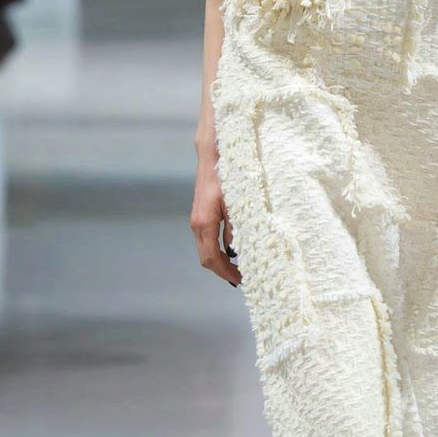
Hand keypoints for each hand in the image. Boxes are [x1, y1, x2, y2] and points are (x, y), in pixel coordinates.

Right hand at [190, 150, 240, 284]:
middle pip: (206, 258)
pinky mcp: (199, 216)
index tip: (240, 280)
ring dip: (219, 262)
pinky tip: (231, 252)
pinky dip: (216, 251)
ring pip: (205, 250)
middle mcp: (197, 224)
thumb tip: (237, 250)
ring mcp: (196, 221)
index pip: (212, 258)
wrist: (213, 156)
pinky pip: (206, 241)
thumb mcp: (237, 203)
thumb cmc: (227, 175)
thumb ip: (236, 228)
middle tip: (241, 278)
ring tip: (238, 268)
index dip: (226, 272)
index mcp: (205, 223)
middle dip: (222, 271)